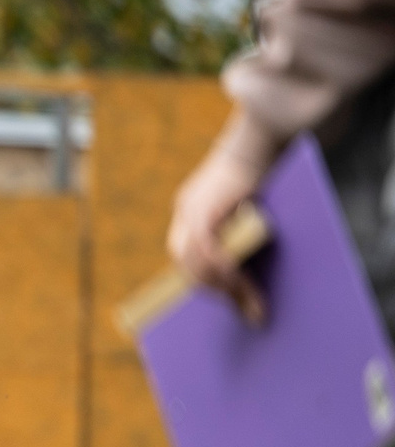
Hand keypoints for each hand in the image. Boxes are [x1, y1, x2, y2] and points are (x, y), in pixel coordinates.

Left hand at [168, 141, 268, 325]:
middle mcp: (184, 210)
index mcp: (191, 210)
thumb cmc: (262, 169)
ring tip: (246, 299)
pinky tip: (239, 281)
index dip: (201, 278)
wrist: (260, 140)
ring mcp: (189, 209)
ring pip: (192, 260)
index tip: (223, 298)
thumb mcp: (247, 206)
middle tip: (240, 306)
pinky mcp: (202, 209)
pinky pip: (206, 250)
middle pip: (184, 262)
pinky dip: (222, 268)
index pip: (185, 255)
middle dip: (210, 288)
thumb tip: (252, 262)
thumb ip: (240, 231)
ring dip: (219, 284)